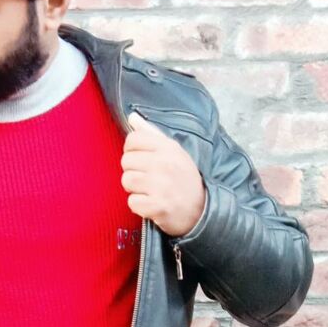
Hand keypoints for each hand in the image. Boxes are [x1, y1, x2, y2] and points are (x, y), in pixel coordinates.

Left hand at [121, 111, 205, 237]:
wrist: (201, 210)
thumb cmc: (183, 178)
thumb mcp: (173, 152)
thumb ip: (150, 134)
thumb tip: (131, 117)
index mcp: (168, 148)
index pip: (132, 139)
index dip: (131, 150)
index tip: (141, 159)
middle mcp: (164, 164)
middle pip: (126, 161)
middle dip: (133, 171)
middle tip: (148, 178)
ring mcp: (161, 185)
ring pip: (127, 180)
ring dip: (134, 189)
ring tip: (149, 190)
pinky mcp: (157, 206)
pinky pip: (132, 202)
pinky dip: (139, 206)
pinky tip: (151, 203)